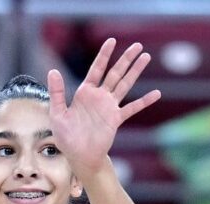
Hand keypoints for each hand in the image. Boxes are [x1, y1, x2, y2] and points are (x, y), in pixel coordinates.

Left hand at [47, 38, 160, 180]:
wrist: (79, 156)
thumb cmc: (66, 137)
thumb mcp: (57, 113)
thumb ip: (57, 93)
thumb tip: (53, 71)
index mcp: (84, 92)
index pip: (96, 69)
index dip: (104, 55)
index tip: (111, 41)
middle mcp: (99, 97)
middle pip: (115, 73)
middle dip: (126, 59)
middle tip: (138, 45)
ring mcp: (109, 107)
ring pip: (125, 85)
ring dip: (135, 72)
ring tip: (146, 58)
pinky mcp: (116, 119)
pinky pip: (132, 108)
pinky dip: (144, 101)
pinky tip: (156, 94)